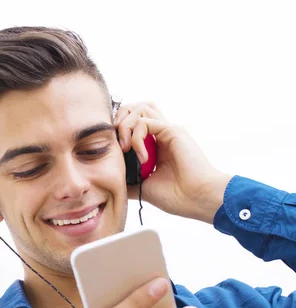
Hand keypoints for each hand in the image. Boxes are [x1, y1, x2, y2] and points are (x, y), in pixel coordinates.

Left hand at [114, 102, 231, 223]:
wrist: (197, 200)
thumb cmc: (176, 196)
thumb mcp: (143, 186)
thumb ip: (128, 178)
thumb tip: (110, 179)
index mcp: (156, 144)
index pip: (133, 121)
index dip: (118, 130)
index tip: (113, 151)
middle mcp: (163, 133)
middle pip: (136, 108)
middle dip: (119, 121)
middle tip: (117, 145)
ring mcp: (168, 131)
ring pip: (140, 109)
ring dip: (125, 127)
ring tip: (126, 149)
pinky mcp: (173, 131)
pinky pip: (145, 122)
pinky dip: (136, 138)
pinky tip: (142, 157)